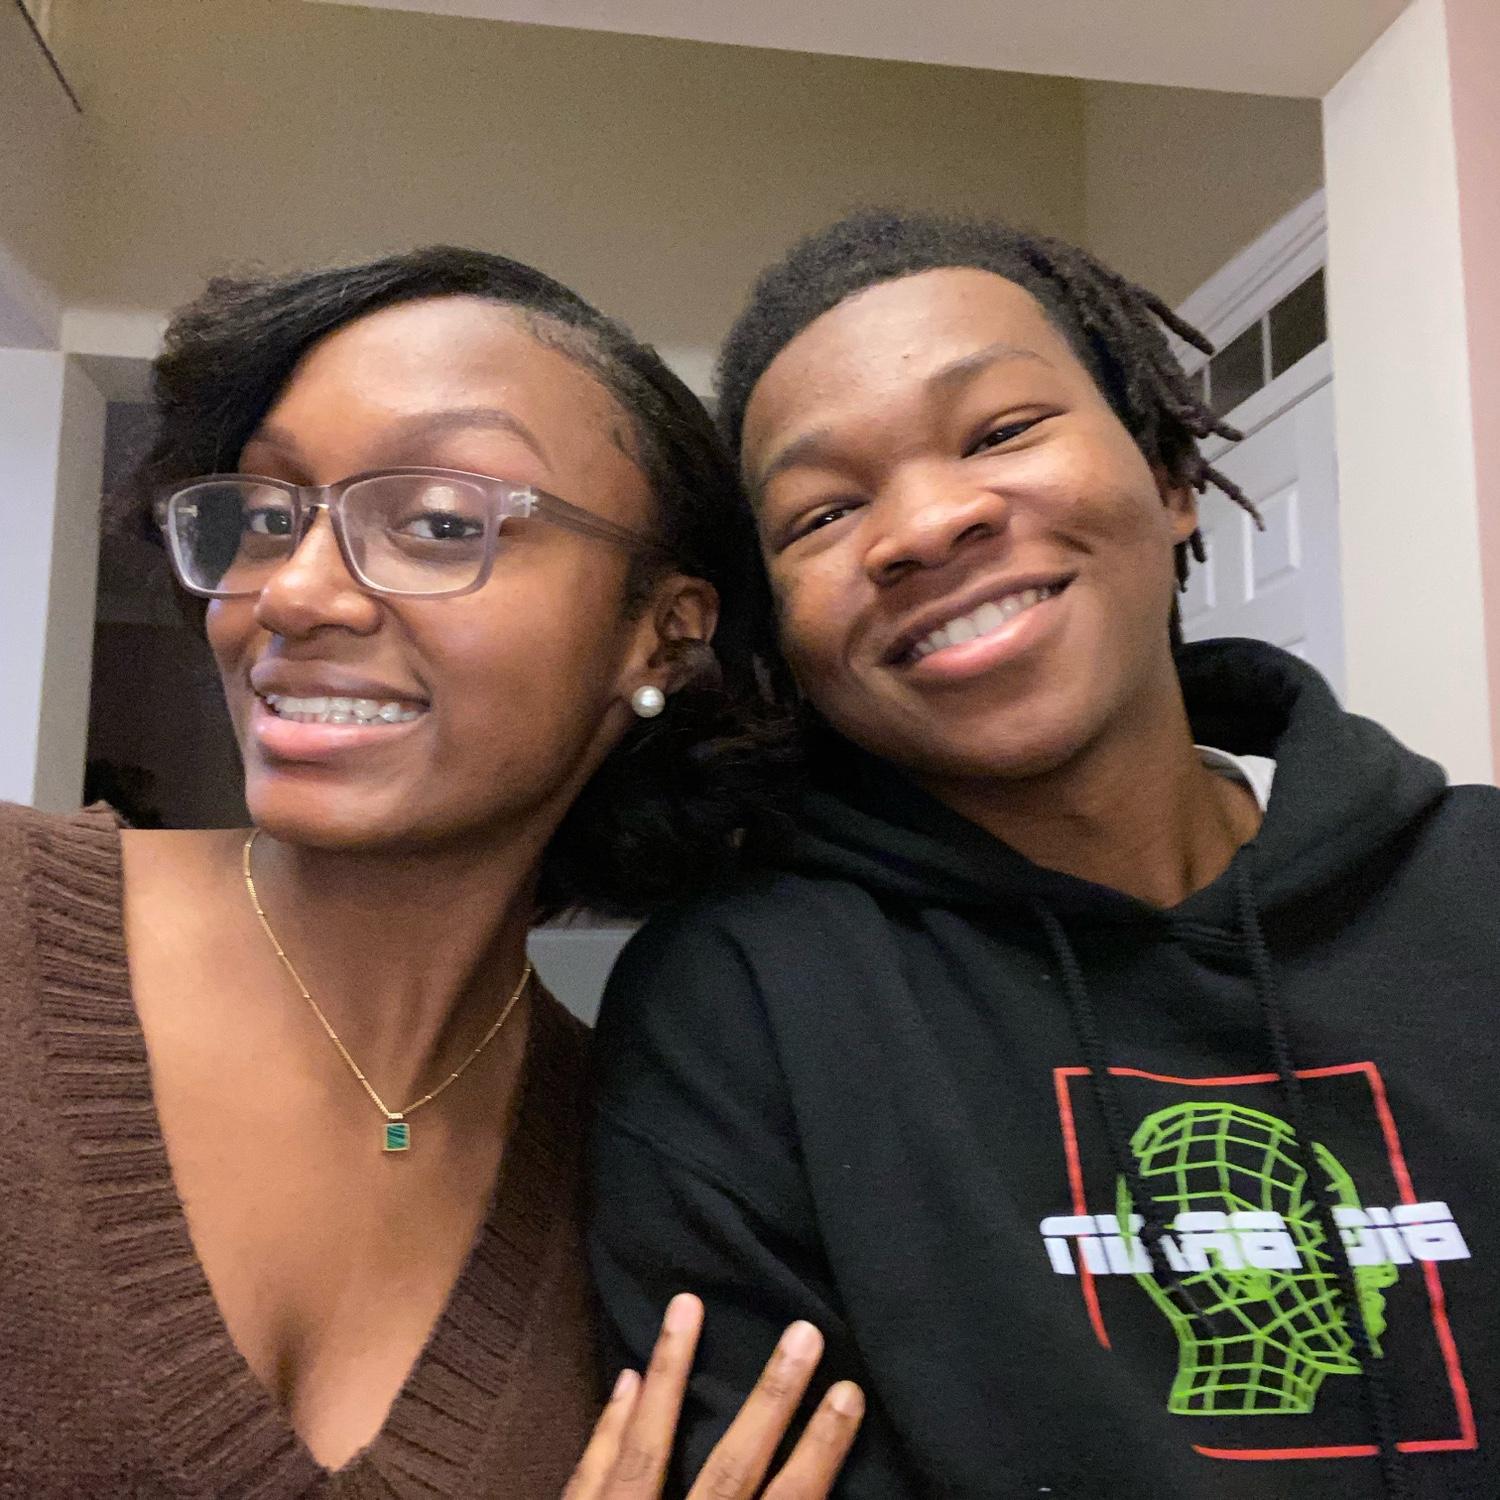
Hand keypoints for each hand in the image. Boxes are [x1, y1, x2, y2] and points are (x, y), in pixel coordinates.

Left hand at [566, 1293, 864, 1498]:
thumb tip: (794, 1476)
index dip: (820, 1450)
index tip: (849, 1393)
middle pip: (731, 1469)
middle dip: (770, 1399)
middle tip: (804, 1331)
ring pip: (648, 1451)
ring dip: (671, 1373)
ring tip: (687, 1303)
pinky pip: (589, 1477)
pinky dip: (609, 1426)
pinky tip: (627, 1377)